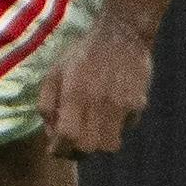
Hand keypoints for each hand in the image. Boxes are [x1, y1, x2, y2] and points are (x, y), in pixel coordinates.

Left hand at [40, 21, 151, 158]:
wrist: (121, 34)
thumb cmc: (82, 54)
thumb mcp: (54, 72)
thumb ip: (47, 104)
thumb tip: (51, 133)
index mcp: (75, 93)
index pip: (67, 136)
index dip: (59, 149)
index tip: (55, 150)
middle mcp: (99, 102)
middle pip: (89, 147)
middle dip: (77, 151)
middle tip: (72, 143)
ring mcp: (121, 105)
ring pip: (110, 145)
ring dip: (99, 143)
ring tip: (91, 130)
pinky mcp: (138, 104)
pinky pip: (126, 128)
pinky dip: (117, 128)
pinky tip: (110, 113)